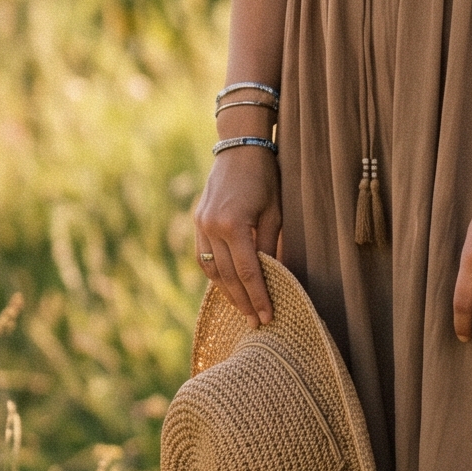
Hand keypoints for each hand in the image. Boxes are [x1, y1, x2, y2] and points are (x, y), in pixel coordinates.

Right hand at [192, 147, 281, 326]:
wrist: (239, 149)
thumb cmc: (264, 178)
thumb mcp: (274, 212)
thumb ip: (269, 245)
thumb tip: (271, 277)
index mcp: (233, 225)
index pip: (248, 272)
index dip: (258, 297)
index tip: (267, 317)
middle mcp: (211, 228)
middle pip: (228, 276)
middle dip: (243, 301)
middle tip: (255, 322)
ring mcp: (200, 225)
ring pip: (211, 270)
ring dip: (226, 291)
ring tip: (242, 308)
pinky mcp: (197, 222)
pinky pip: (203, 256)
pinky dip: (215, 274)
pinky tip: (227, 285)